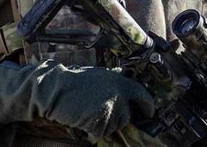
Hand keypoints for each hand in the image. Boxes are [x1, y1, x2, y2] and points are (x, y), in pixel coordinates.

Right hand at [0, 60, 154, 141]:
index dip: (147, 105)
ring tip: (88, 109)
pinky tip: (83, 117)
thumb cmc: (74, 80)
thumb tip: (125, 82)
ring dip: (104, 122)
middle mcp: (119, 95)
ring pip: (114, 125)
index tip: (149, 111)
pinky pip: (101, 133)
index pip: (141, 94)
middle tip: (98, 107)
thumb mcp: (99, 74)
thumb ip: (114, 80)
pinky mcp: (101, 123)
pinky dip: (92, 129)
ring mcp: (111, 110)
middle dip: (116, 115)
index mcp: (119, 81)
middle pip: (126, 115)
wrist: (56, 88)